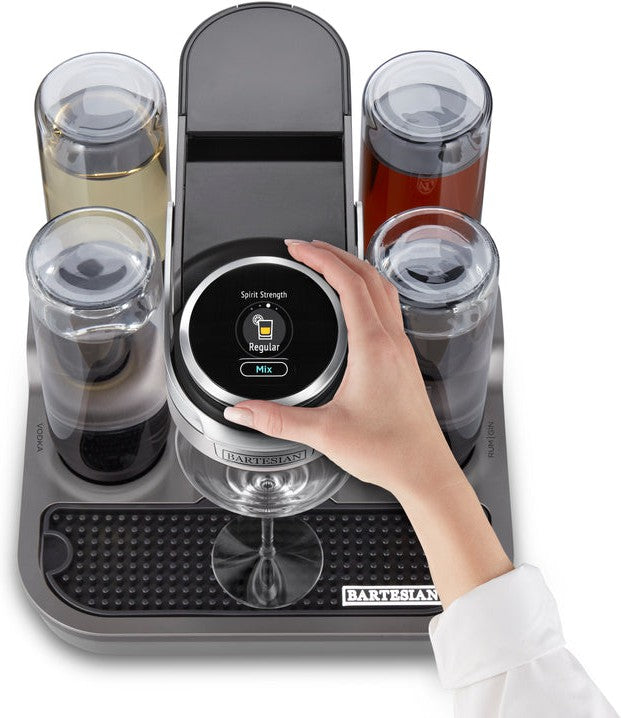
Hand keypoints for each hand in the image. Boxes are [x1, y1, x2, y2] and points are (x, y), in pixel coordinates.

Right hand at [224, 239, 512, 605]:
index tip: (298, 248)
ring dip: (356, 269)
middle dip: (336, 254)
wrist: (424, 469)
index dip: (320, 257)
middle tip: (307, 249)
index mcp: (373, 347)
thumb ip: (277, 420)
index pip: (348, 282)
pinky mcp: (404, 361)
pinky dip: (368, 292)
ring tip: (329, 266)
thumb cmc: (390, 450)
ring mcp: (402, 349)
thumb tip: (242, 409)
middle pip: (369, 275)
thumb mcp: (324, 433)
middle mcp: (392, 341)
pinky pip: (389, 309)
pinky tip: (355, 306)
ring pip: (383, 289)